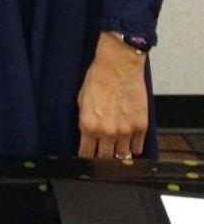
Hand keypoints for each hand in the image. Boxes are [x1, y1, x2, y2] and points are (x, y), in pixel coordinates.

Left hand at [77, 32, 147, 159]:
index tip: (87, 156)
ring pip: (122, 154)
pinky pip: (138, 147)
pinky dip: (134, 147)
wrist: (118, 66)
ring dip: (118, 153)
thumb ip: (85, 120)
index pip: (86, 152)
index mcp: (88, 125)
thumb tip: (87, 134)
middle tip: (102, 155)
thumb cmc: (98, 78)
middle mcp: (107, 132)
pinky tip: (130, 144)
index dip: (86, 156)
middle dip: (102, 157)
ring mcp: (125, 131)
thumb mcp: (82, 100)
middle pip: (104, 157)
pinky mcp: (140, 126)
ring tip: (116, 149)